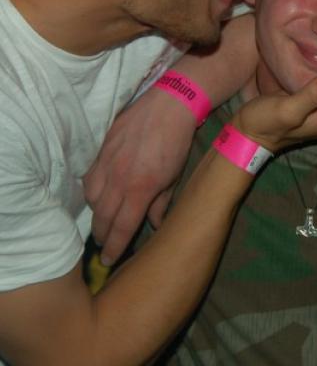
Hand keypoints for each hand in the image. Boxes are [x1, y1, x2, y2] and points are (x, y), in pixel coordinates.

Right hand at [84, 88, 197, 265]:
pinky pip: (89, 177)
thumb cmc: (178, 143)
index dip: (114, 247)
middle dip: (102, 235)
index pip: (122, 228)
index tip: (109, 260)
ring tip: (103, 221)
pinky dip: (91, 191)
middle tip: (104, 245)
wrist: (170, 106)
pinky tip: (98, 195)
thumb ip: (161, 204)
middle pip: (102, 217)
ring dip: (96, 214)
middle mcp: (119, 179)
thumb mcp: (174, 178)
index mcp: (141, 189)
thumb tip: (154, 226)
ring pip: (92, 199)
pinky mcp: (101, 149)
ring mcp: (107, 163)